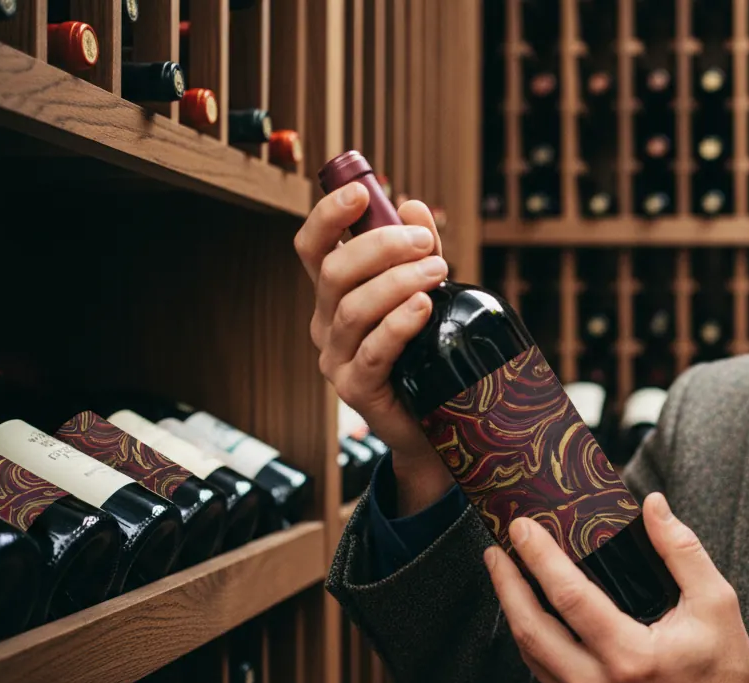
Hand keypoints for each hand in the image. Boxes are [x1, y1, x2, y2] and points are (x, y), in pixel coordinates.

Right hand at [293, 182, 454, 513]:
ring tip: (436, 272)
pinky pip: (371, 352)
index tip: (360, 193)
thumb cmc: (425, 352)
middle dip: (381, 247)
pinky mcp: (354, 390)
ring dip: (397, 282)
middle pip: (335, 272)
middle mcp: (326, 323)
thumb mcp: (424, 292)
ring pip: (354, 309)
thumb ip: (418, 252)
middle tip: (426, 245)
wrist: (434, 422)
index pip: (313, 247)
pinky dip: (398, 325)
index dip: (327, 215)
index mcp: (334, 294)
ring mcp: (336, 358)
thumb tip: (413, 206)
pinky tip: (421, 308)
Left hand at [484, 493, 748, 682]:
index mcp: (633, 658)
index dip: (539, 558)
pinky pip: (546, 675)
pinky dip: (532, 640)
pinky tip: (530, 614)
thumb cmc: (726, 668)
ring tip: (506, 575)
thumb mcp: (716, 600)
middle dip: (507, 585)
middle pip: (532, 630)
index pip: (570, 598)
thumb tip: (652, 505)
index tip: (521, 528)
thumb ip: (680, 548)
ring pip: (532, 656)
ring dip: (513, 612)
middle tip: (495, 550)